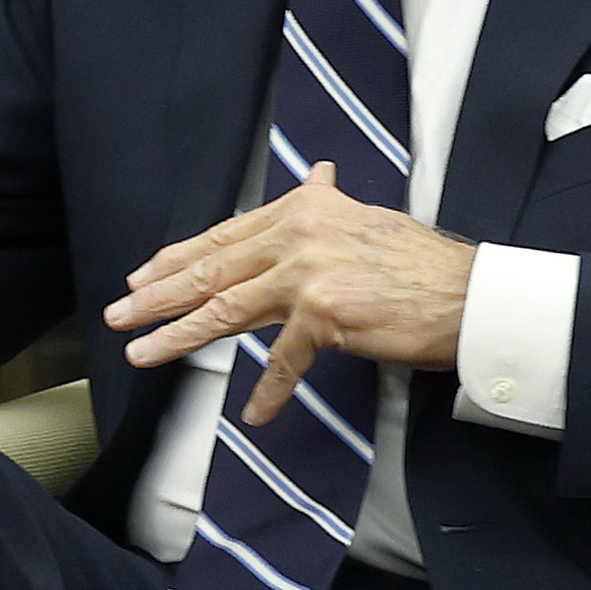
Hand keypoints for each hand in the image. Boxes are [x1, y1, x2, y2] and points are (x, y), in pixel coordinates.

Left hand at [105, 177, 475, 424]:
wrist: (472, 294)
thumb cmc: (422, 265)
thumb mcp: (368, 218)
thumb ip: (330, 205)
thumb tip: (317, 175)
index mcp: (304, 210)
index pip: (224, 235)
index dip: (177, 258)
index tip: (142, 276)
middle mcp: (300, 235)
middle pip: (212, 269)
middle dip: (157, 295)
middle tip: (118, 313)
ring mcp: (309, 274)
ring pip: (226, 309)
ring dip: (178, 335)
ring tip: (143, 353)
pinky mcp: (326, 314)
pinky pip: (283, 360)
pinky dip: (270, 391)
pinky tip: (254, 414)